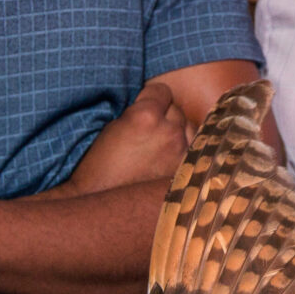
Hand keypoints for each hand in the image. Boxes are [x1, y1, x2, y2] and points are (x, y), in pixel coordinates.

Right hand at [64, 83, 189, 195]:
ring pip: (189, 127)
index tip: (145, 106)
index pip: (162, 90)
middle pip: (176, 109)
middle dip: (164, 115)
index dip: (151, 97)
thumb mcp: (112, 127)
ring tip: (160, 144)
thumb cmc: (100, 166)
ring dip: (177, 131)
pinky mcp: (186, 171)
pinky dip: (185, 150)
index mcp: (146, 116)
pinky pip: (195, 150)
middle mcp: (169, 131)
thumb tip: (152, 103)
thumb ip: (137, 111)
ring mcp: (182, 152)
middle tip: (149, 130)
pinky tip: (171, 157)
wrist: (101, 203)